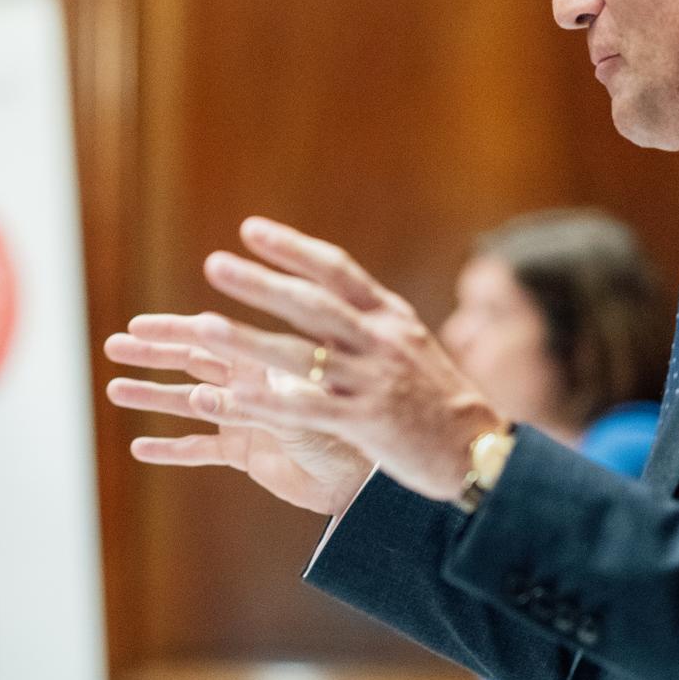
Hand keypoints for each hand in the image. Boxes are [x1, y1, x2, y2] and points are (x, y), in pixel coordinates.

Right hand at [105, 333, 372, 513]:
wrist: (370, 476)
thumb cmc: (352, 427)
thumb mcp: (304, 407)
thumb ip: (254, 401)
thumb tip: (201, 395)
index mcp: (265, 360)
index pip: (211, 338)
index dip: (172, 332)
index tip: (138, 325)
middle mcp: (250, 382)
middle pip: (191, 362)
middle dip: (152, 354)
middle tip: (113, 346)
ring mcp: (244, 416)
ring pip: (187, 401)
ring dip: (152, 395)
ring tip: (114, 389)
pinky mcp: (245, 452)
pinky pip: (199, 449)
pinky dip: (171, 448)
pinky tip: (140, 448)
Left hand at [112, 216, 501, 502]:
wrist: (477, 449)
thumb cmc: (436, 396)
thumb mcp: (408, 342)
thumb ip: (367, 317)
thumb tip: (323, 287)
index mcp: (389, 317)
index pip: (336, 270)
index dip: (292, 249)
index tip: (250, 230)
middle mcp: (379, 342)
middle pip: (311, 305)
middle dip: (261, 284)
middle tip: (214, 264)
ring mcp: (371, 383)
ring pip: (299, 357)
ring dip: (246, 341)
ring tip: (201, 329)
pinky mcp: (363, 424)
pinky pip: (300, 411)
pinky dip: (255, 404)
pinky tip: (216, 400)